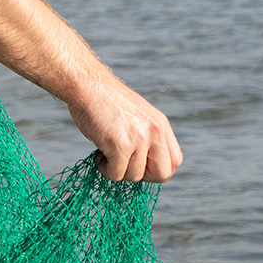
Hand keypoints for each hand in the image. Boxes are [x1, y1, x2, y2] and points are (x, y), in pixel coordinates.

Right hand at [67, 72, 182, 182]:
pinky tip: (99, 155)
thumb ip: (147, 137)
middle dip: (143, 177)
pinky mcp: (121, 145)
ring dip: (118, 170)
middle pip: (162, 174)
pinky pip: (116, 174)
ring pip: (135, 176)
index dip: (158, 170)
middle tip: (125, 166)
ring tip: (106, 153)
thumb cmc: (106, 101)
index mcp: (160, 124)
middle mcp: (155, 131)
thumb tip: (145, 167)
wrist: (88, 85)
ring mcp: (139, 139)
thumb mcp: (137, 116)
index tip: (140, 166)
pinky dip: (105, 169)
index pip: (175, 161)